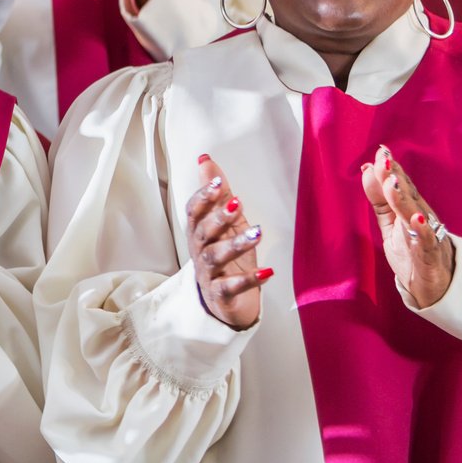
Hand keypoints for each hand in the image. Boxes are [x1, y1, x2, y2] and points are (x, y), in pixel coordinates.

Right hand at [187, 154, 269, 329]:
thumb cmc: (226, 257)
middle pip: (202, 232)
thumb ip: (217, 194)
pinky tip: (267, 272)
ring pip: (216, 257)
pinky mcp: (221, 295)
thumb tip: (205, 159)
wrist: (226, 302)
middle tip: (237, 204)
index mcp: (199, 232)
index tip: (217, 182)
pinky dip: (249, 280)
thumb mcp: (224, 224)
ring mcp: (209, 274)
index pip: (193, 212)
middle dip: (218, 217)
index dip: (203, 197)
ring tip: (257, 233)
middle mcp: (199, 251)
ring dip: (235, 244)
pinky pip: (232, 286)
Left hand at [361, 145, 454, 308]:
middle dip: (396, 178)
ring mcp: (428, 238)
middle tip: (383, 159)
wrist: (436, 290)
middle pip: (409, 197)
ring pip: (416, 216)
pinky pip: (428, 244)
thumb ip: (380, 200)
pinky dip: (423, 232)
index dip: (392, 170)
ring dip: (404, 199)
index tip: (381, 151)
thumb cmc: (413, 253)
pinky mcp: (430, 258)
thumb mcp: (392, 225)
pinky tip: (417, 219)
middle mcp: (422, 220)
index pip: (402, 186)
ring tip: (393, 183)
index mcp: (412, 211)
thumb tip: (366, 169)